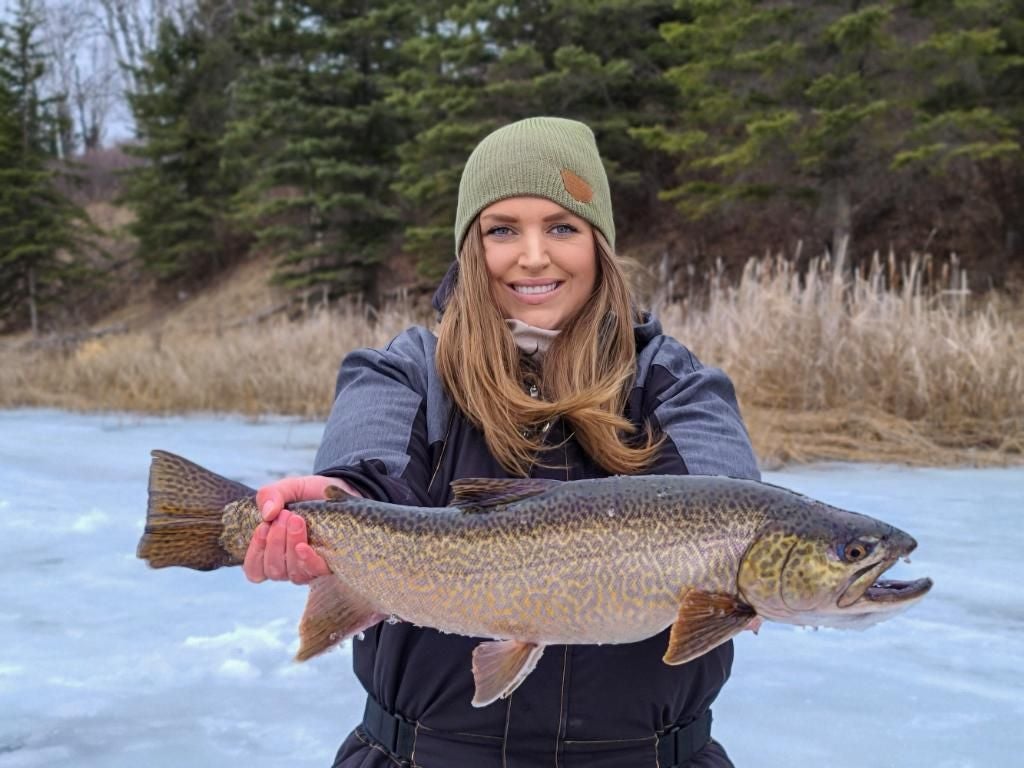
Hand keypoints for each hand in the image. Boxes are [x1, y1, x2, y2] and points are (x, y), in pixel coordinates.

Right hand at [242, 475, 359, 584]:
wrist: (338, 491)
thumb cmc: (307, 495)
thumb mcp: (288, 488)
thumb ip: (271, 495)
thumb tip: (267, 514)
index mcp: (272, 552)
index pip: (254, 569)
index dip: (255, 552)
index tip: (263, 527)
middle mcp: (288, 565)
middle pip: (273, 570)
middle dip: (275, 542)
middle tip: (285, 515)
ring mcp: (308, 567)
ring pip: (292, 572)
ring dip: (290, 545)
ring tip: (296, 520)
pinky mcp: (328, 564)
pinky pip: (314, 572)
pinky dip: (306, 560)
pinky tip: (304, 546)